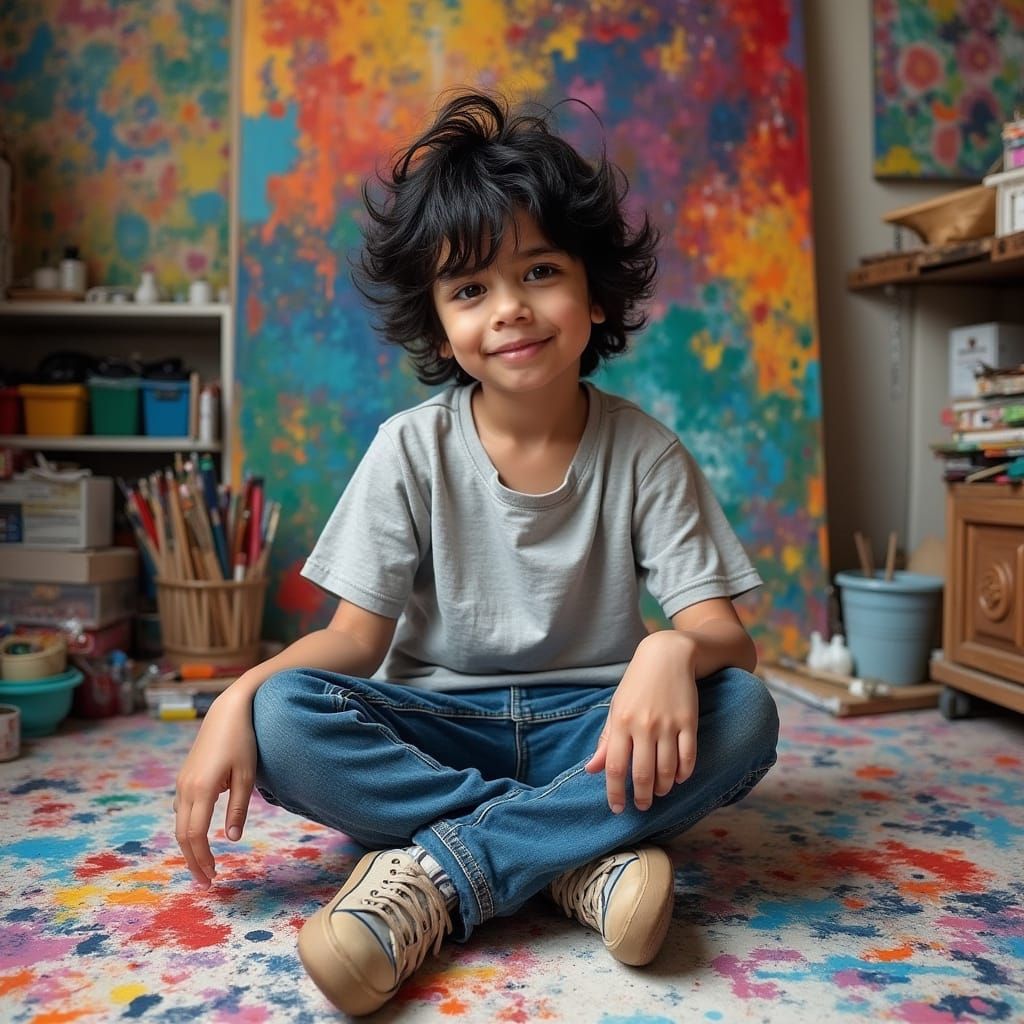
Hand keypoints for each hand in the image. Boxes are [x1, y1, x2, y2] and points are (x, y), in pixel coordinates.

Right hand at [173, 687, 256, 885]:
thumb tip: (232, 840)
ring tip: (204, 865)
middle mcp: (185, 788)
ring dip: (190, 848)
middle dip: (193, 861)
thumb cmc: (243, 741)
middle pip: (182, 835)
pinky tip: (200, 838)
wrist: (228, 711)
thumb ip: (238, 809)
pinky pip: (181, 810)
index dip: (201, 859)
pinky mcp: (185, 777)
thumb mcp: (246, 775)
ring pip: (179, 824)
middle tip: (207, 882)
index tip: (212, 877)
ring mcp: (182, 782)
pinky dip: (188, 829)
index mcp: (201, 789)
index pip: (195, 835)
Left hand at [585, 631, 697, 812]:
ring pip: (667, 770)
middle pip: (642, 774)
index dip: (615, 792)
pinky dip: (683, 773)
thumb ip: (606, 740)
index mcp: (621, 722)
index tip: (617, 808)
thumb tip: (591, 770)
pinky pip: (688, 757)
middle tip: (642, 806)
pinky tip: (677, 778)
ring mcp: (667, 724)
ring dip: (663, 788)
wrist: (667, 655)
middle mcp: (643, 725)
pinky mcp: (689, 721)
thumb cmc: (637, 684)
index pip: (615, 767)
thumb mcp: (616, 708)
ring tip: (659, 793)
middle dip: (642, 797)